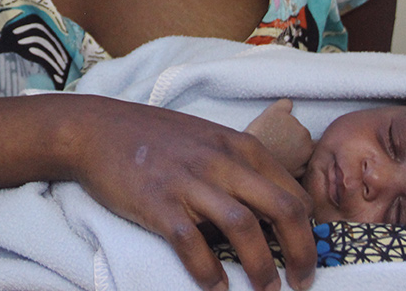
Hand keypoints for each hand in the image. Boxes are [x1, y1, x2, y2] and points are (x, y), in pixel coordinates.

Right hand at [66, 97, 314, 290]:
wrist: (96, 130)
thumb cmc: (153, 137)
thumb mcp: (207, 138)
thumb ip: (239, 166)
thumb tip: (273, 208)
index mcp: (238, 146)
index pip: (293, 191)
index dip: (309, 229)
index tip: (309, 252)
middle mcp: (220, 161)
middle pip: (283, 210)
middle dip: (302, 252)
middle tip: (303, 280)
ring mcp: (188, 182)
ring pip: (245, 229)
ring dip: (262, 267)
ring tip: (267, 289)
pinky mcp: (158, 203)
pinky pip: (193, 245)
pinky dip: (208, 272)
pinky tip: (214, 286)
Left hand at [245, 99, 313, 178]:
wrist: (246, 157)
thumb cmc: (268, 167)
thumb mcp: (293, 173)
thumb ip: (306, 165)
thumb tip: (311, 158)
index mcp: (309, 151)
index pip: (313, 143)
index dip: (301, 145)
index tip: (291, 147)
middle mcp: (304, 134)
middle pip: (301, 131)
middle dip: (291, 136)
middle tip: (276, 144)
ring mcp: (292, 121)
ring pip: (290, 120)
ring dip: (282, 125)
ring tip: (268, 136)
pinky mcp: (278, 111)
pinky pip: (286, 103)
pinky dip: (283, 106)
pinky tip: (274, 115)